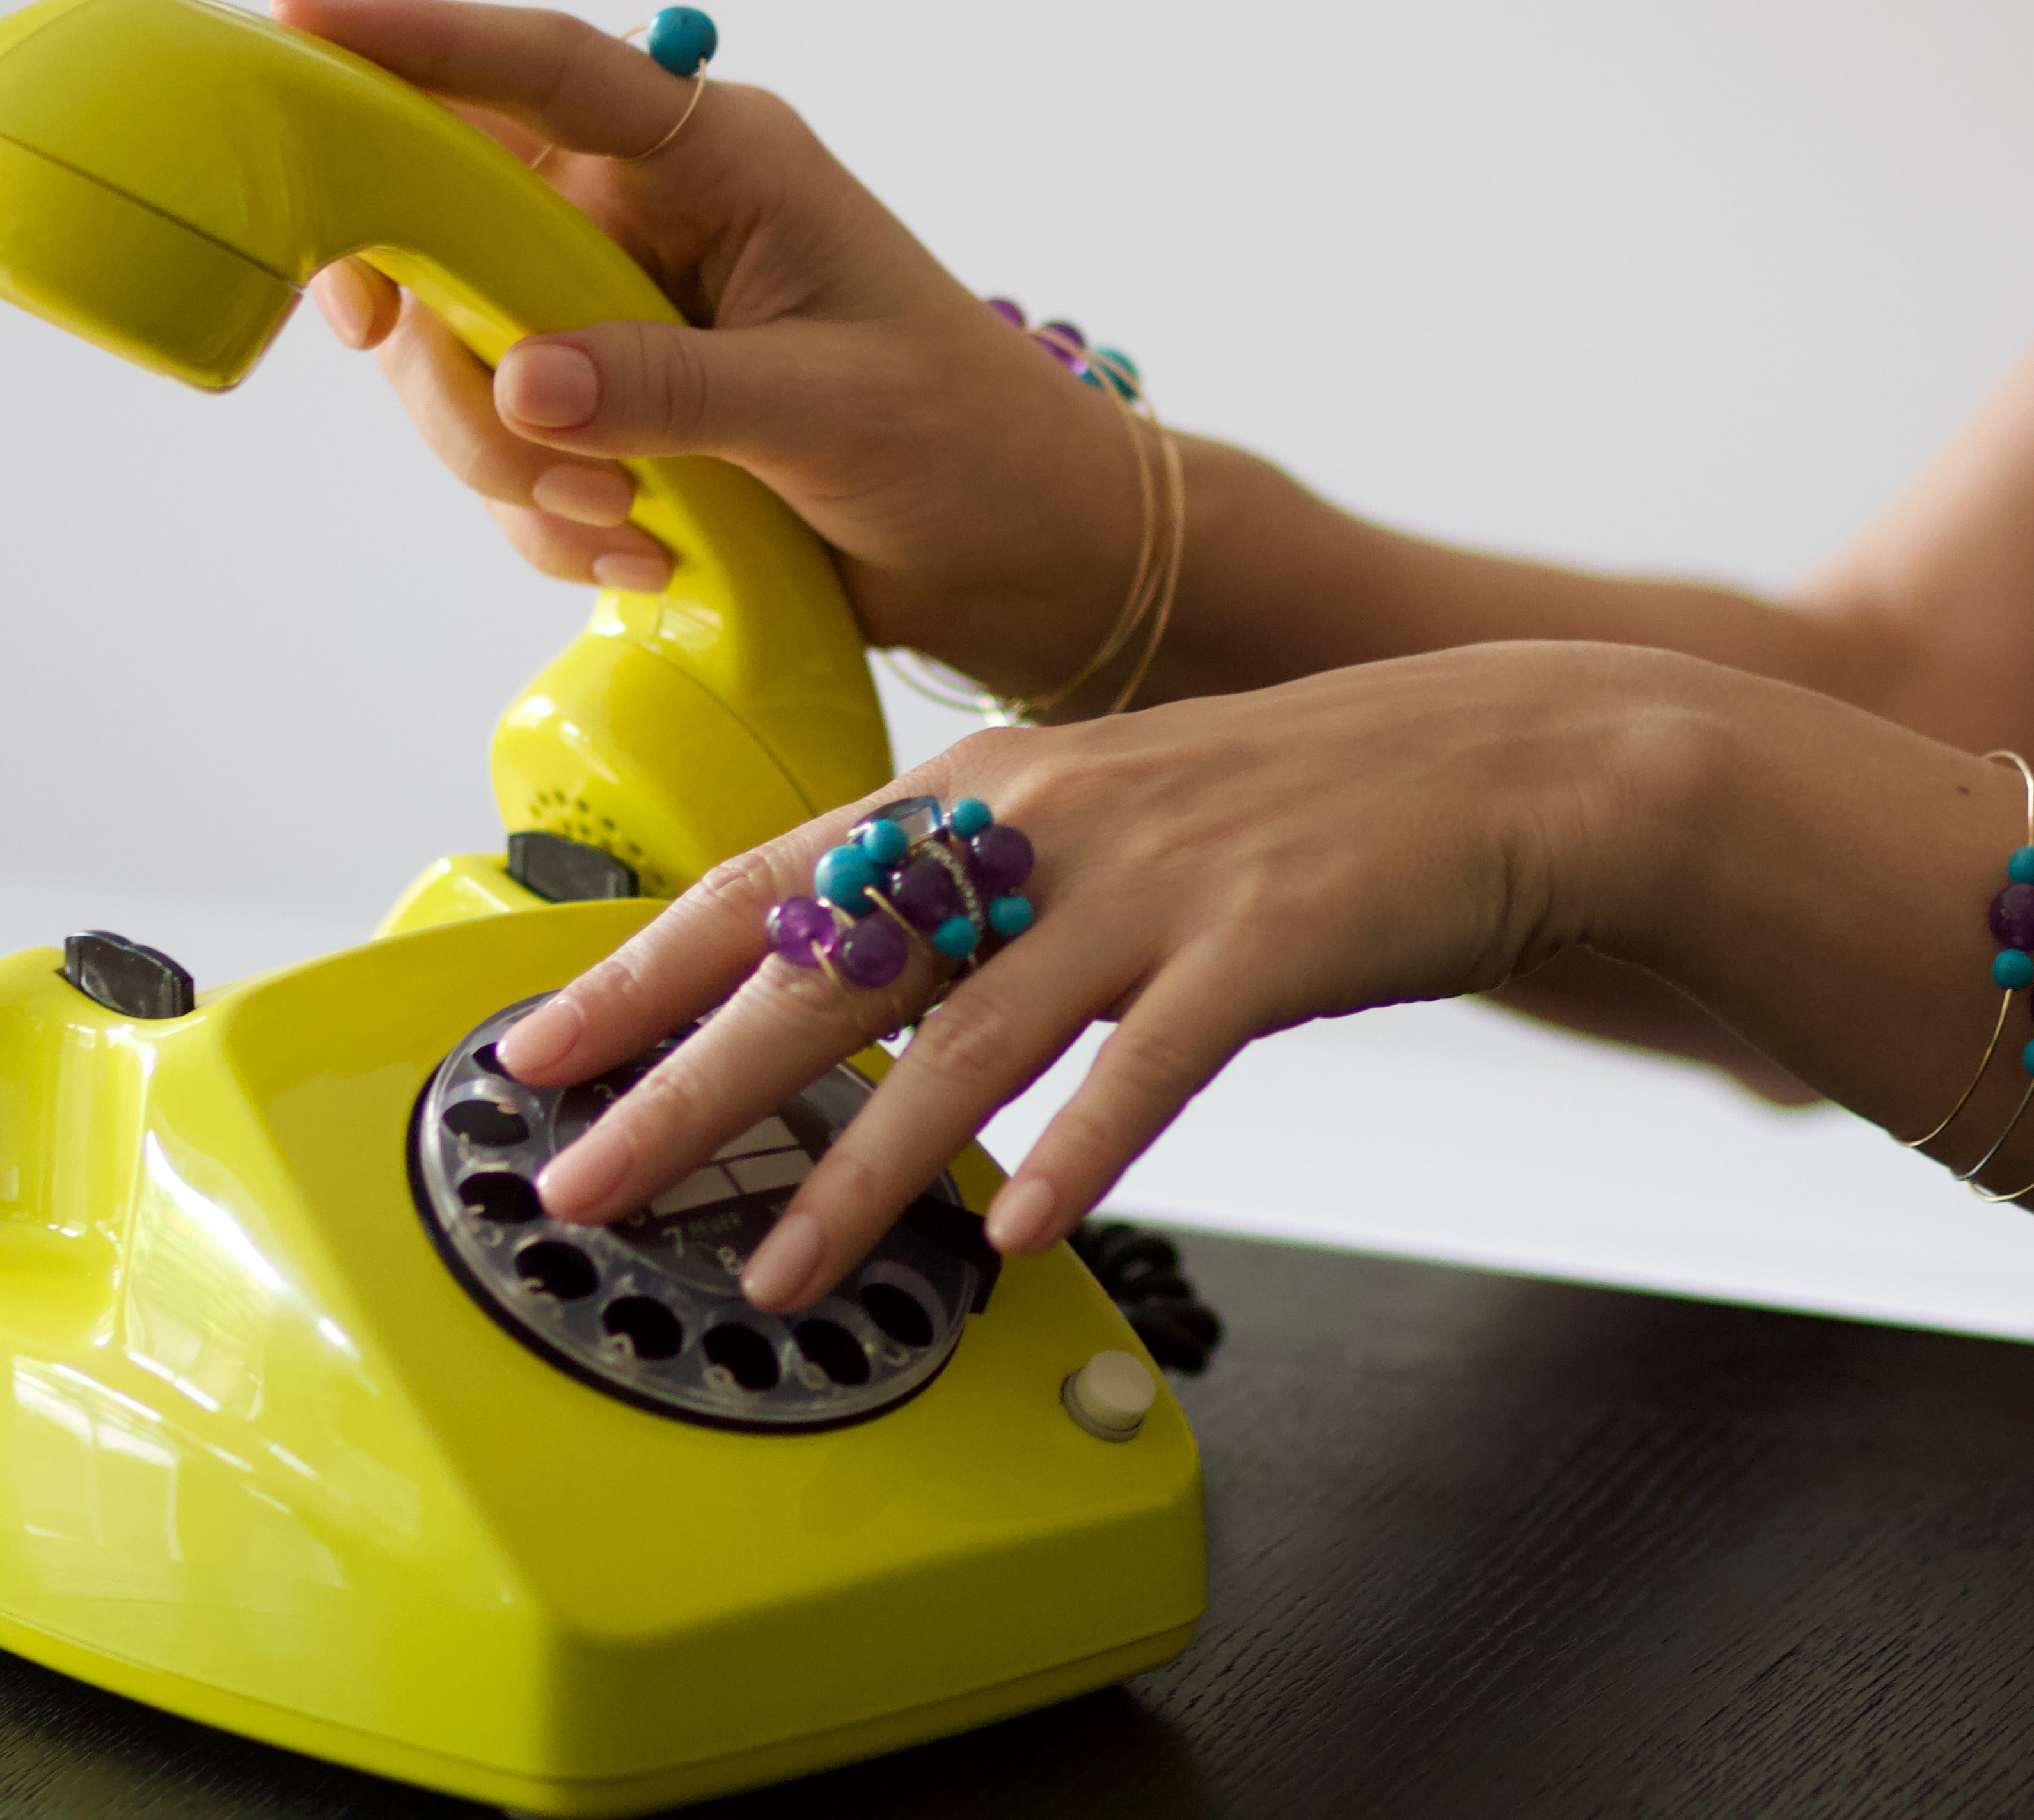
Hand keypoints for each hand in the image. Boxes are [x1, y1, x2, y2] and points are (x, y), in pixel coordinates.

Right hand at [268, 0, 1154, 701]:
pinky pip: (508, 454)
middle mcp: (651, 222)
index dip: (422, 42)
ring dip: (518, 470)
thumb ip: (674, 391)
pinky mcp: (614, 415)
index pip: (550, 74)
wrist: (1027, 562)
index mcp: (720, 164)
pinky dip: (551, 522)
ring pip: (463, 362)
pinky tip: (650, 559)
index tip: (301, 21)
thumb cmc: (969, 449)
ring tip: (636, 533)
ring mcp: (622, 318)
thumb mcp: (830, 411)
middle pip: (453, 235)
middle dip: (462, 363)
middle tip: (537, 454)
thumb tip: (524, 384)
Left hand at [488, 643, 1707, 1311]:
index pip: (775, 882)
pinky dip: (1081, 1148)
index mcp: (989, 789)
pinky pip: (1153, 1062)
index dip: (644, 969)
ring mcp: (1157, 879)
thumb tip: (847, 977)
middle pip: (835, 968)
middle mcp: (1048, 822)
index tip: (536, 1049)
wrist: (1497, 762)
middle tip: (585, 1182)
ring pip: (971, 1037)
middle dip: (691, 1087)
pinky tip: (1024, 1230)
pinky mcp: (1267, 938)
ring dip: (863, 1169)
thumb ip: (975, 888)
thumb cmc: (1289, 803)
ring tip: (777, 1270)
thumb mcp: (1102, 815)